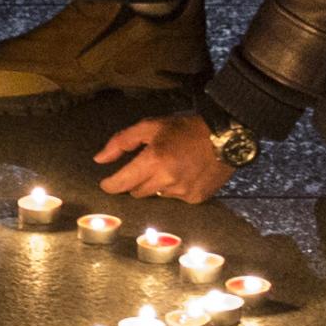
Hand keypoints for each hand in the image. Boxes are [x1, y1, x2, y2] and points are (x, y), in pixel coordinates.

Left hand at [96, 112, 234, 203]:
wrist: (226, 137)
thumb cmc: (185, 129)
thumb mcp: (150, 126)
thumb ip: (121, 142)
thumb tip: (99, 159)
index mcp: (153, 160)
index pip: (121, 183)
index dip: (110, 185)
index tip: (106, 184)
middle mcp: (166, 180)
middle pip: (137, 192)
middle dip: (136, 181)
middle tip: (146, 167)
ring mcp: (182, 192)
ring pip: (156, 195)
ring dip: (157, 185)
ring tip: (170, 167)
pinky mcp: (196, 199)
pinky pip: (175, 198)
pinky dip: (175, 189)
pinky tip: (185, 174)